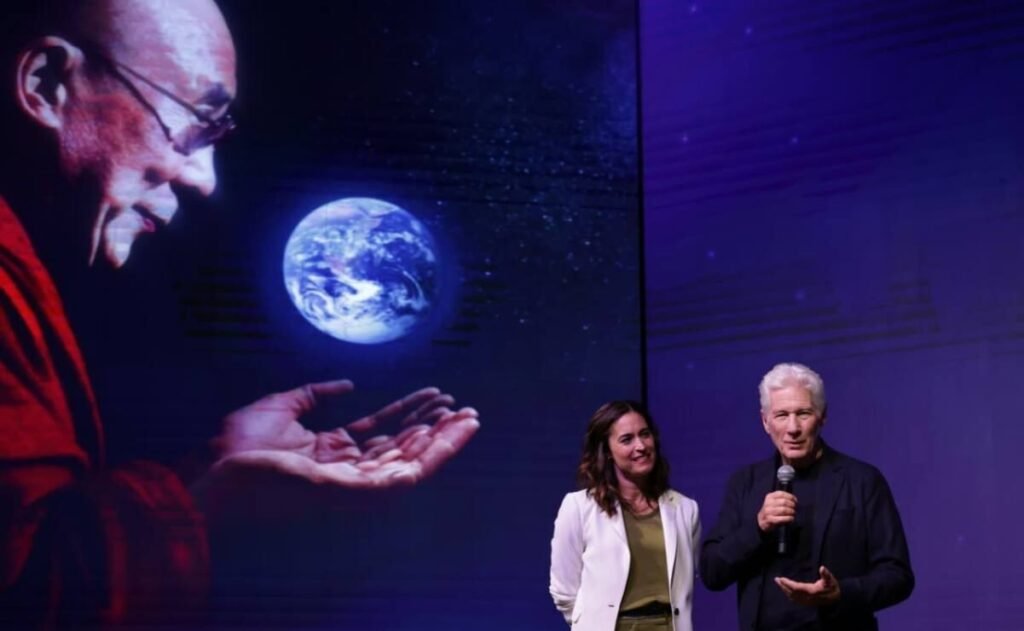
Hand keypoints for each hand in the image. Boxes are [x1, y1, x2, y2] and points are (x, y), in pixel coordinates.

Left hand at [198, 380, 478, 500]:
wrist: (218, 471)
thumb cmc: (238, 446)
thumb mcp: (282, 406)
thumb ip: (315, 393)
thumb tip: (347, 384)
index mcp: (331, 452)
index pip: (382, 430)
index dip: (409, 411)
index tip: (434, 393)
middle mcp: (347, 469)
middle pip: (403, 445)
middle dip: (435, 427)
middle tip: (463, 407)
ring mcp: (354, 482)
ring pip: (411, 461)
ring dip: (444, 440)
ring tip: (469, 417)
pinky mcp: (358, 491)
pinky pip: (405, 475)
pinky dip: (433, 455)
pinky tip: (449, 434)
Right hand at [757, 490, 795, 531]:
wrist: (762, 520)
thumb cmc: (771, 510)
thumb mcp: (774, 502)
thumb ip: (782, 499)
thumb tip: (794, 500)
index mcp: (770, 496)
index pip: (781, 494)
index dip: (790, 496)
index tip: (795, 501)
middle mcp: (768, 503)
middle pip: (784, 502)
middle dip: (792, 505)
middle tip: (795, 508)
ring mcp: (768, 511)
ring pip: (783, 510)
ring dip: (791, 512)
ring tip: (793, 513)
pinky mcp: (769, 519)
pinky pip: (782, 518)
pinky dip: (788, 518)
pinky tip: (791, 518)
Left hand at [775, 565, 840, 605]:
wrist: (835, 600)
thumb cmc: (832, 588)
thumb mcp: (831, 580)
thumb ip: (826, 574)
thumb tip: (822, 568)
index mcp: (811, 591)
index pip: (796, 587)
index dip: (788, 583)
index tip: (781, 578)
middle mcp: (807, 597)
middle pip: (792, 592)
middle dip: (783, 586)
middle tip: (776, 579)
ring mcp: (806, 601)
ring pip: (792, 596)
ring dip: (785, 590)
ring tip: (779, 583)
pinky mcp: (806, 602)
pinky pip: (795, 599)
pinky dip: (789, 594)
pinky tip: (786, 591)